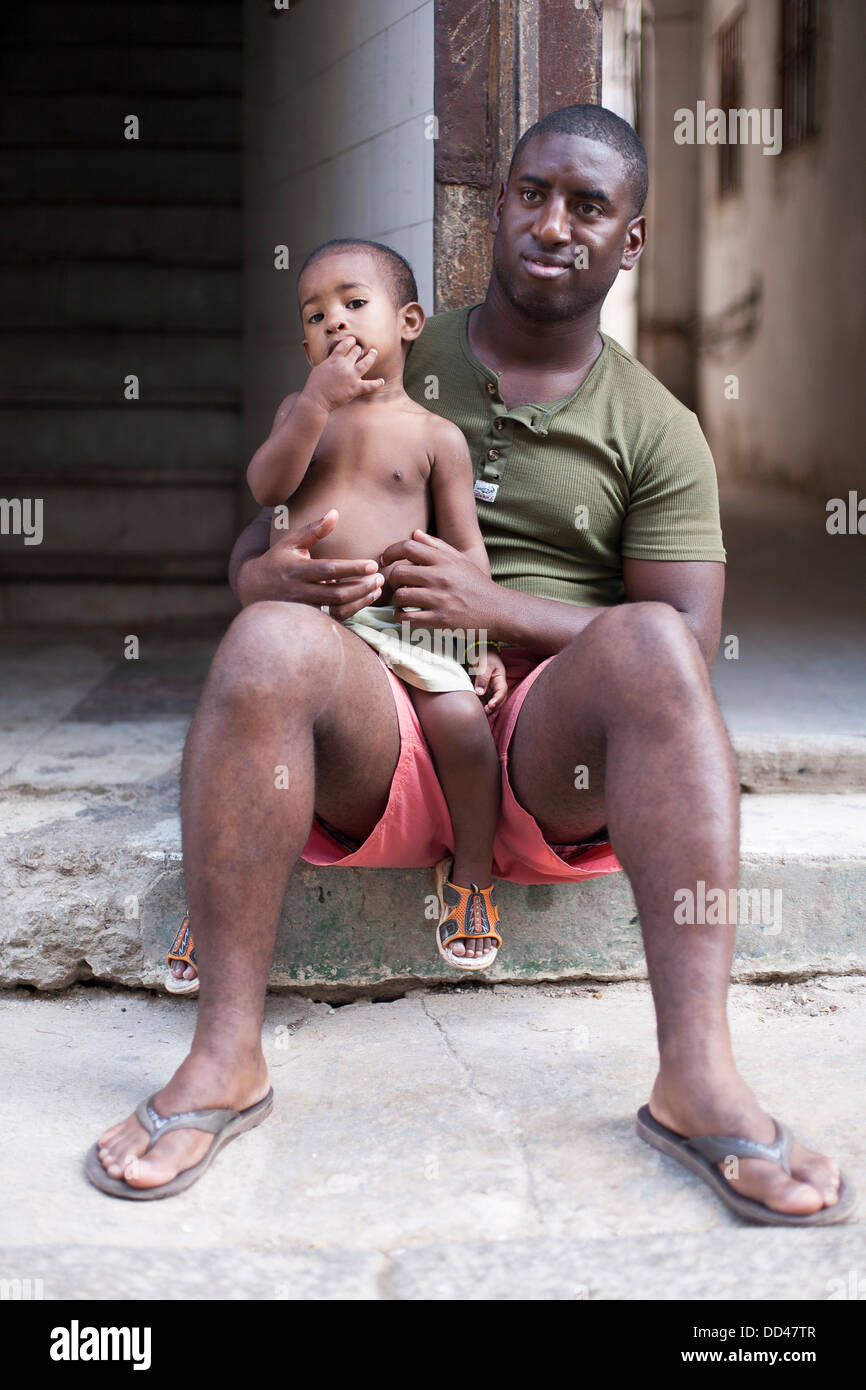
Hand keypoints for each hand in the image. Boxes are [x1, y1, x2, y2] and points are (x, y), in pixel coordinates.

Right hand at [237, 509, 382, 618]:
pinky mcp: (309, 618)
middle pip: (336, 593)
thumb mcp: (291, 542)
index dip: (352, 569)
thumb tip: (335, 513)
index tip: (372, 565)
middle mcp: (300, 591)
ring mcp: (304, 608)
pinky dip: (353, 610)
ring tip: (377, 589)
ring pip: (337, 609)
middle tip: (380, 578)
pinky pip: (334, 618)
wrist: (254, 588)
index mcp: (297, 569)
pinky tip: (366, 599)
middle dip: (361, 586)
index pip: (328, 570)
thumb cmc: (278, 560)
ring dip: (360, 600)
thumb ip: (314, 529)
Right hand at [304, 338, 384, 412]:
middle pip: (356, 351)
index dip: (350, 340)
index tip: (352, 340)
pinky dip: (377, 383)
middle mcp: (344, 365)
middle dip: (359, 349)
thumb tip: (309, 344)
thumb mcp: (318, 366)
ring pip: (366, 363)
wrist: (316, 400)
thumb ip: (325, 358)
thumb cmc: (314, 384)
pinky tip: (381, 381)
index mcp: (334, 359)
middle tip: (361, 349)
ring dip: (371, 356)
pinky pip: (370, 385)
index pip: (346, 344)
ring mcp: (351, 377)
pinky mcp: (355, 389)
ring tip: (374, 352)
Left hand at [380, 530, 502, 635]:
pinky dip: (400, 616)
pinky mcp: (439, 620)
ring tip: (401, 601)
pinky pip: (408, 617)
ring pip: (401, 596)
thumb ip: (437, 546)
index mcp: (444, 561)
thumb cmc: (477, 584)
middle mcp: (440, 578)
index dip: (390, 552)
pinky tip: (404, 614)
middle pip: (399, 572)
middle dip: (391, 579)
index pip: (408, 547)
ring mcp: (439, 600)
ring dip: (395, 600)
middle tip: (395, 584)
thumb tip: (414, 533)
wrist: (497, 609)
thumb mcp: (460, 560)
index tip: (385, 560)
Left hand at [470, 650, 507, 710]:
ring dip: (486, 708)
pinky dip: (480, 704)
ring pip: (490, 701)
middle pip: (498, 700)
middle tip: (484, 712)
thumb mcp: (484, 665)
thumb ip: (482, 678)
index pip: (502, 692)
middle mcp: (496, 685)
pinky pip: (482, 699)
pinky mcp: (482, 690)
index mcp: (500, 679)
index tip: (490, 706)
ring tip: (479, 712)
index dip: (497, 700)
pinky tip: (474, 707)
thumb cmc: (483, 654)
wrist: (477, 649)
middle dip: (493, 707)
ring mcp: (489, 688)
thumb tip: (480, 693)